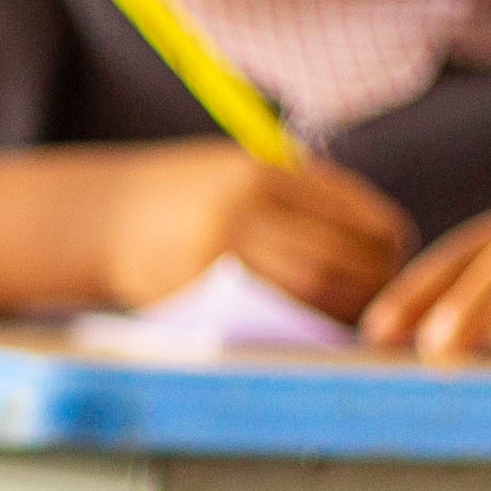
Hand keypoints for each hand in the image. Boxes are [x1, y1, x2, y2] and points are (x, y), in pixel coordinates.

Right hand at [96, 142, 412, 320]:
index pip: (355, 212)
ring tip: (354, 307)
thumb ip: (302, 191)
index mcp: (260, 172)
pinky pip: (275, 317)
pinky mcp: (198, 297)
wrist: (98, 217)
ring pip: (311, 293)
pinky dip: (308, 323)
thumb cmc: (186, 192)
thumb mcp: (242, 168)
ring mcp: (216, 258)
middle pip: (338, 259)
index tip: (392, 249)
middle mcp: (239, 212)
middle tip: (384, 289)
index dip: (387, 238)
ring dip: (345, 306)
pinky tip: (316, 321)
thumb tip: (380, 236)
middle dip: (373, 280)